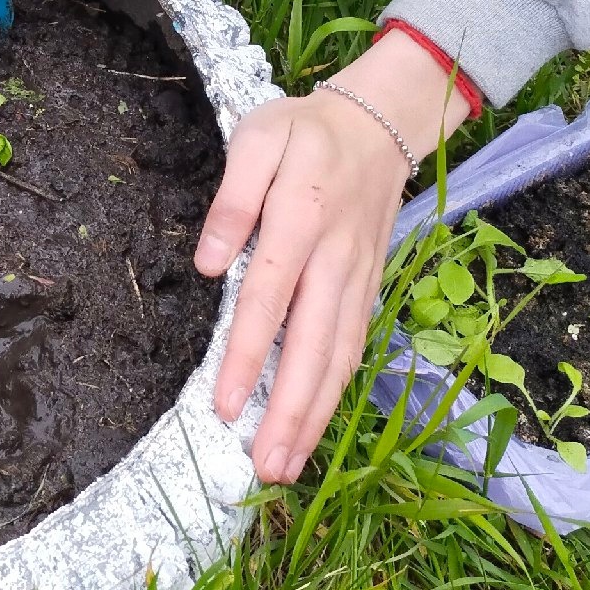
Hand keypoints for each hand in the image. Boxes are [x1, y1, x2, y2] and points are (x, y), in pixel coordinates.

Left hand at [193, 35, 474, 483]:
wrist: (381, 122)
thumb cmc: (305, 132)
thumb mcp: (257, 138)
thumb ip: (232, 199)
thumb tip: (208, 262)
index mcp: (302, 221)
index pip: (268, 300)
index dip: (247, 356)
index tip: (226, 405)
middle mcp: (336, 260)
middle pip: (312, 347)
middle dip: (289, 412)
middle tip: (266, 467)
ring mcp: (358, 278)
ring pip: (339, 358)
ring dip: (315, 415)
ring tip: (288, 465)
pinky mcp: (369, 288)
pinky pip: (353, 347)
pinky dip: (336, 391)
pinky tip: (316, 425)